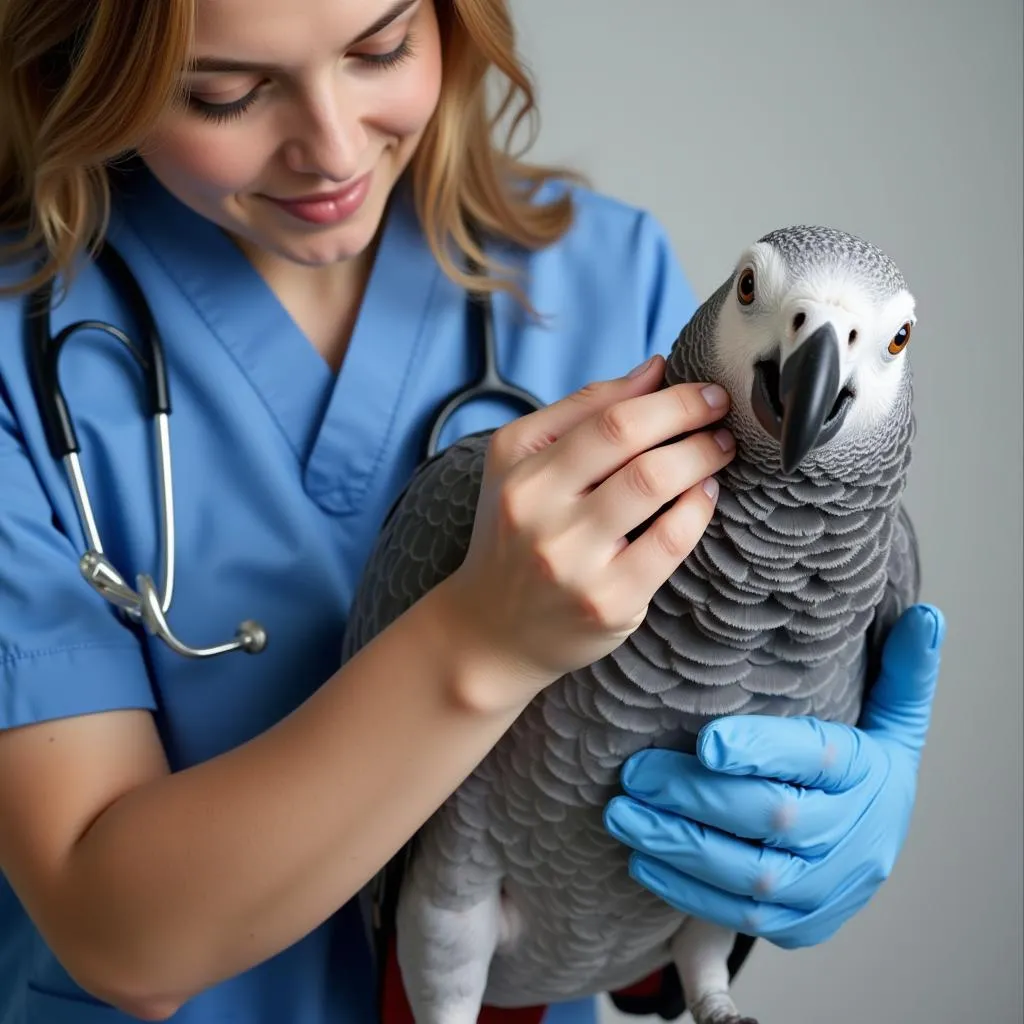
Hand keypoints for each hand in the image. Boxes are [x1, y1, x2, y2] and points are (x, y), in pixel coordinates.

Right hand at [444, 354, 735, 692]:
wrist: (491, 631)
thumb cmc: (516, 534)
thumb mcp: (521, 463)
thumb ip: (583, 411)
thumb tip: (655, 370)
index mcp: (519, 470)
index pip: (605, 416)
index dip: (667, 398)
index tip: (704, 388)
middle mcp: (538, 512)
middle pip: (631, 443)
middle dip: (691, 418)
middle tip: (722, 413)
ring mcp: (573, 562)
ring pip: (654, 485)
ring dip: (702, 457)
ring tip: (719, 449)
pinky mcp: (608, 603)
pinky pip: (670, 542)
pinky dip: (699, 508)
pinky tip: (706, 494)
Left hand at [603, 603, 945, 947]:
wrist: (877, 849)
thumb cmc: (864, 771)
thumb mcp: (891, 719)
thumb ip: (901, 670)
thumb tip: (926, 616)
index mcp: (867, 772)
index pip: (816, 757)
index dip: (761, 750)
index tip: (706, 741)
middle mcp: (852, 834)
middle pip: (772, 817)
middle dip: (696, 796)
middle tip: (637, 772)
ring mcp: (825, 887)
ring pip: (749, 873)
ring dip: (679, 844)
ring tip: (623, 812)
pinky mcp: (799, 924)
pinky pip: (739, 917)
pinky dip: (686, 889)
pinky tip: (643, 858)